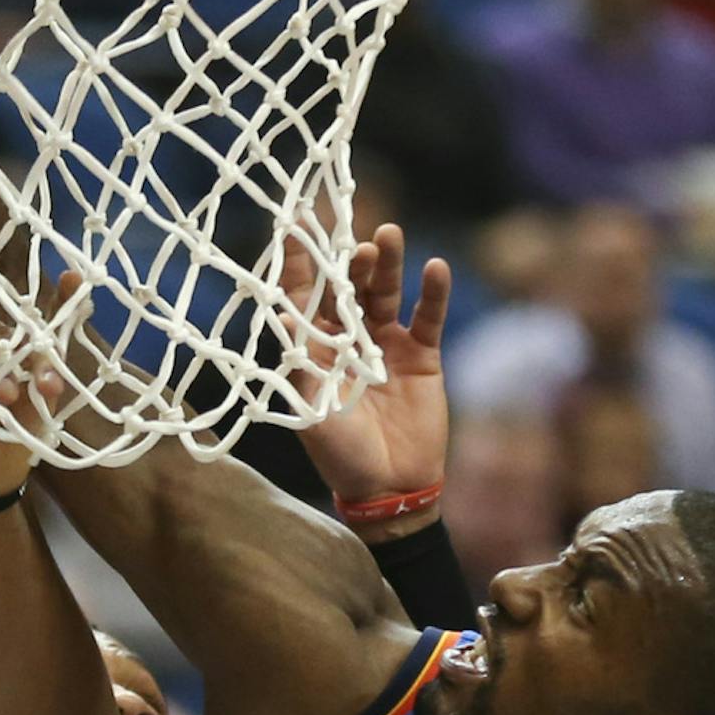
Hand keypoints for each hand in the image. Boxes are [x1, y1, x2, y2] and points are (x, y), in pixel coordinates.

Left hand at [291, 224, 451, 522]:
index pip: (304, 298)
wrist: (390, 488)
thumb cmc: (342, 456)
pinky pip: (428, 316)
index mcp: (316, 351)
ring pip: (385, 293)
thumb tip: (280, 315)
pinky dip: (433, 292)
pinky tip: (435, 266)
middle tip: (352, 237)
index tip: (294, 226)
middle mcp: (350, 340)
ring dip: (387, 264)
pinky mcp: (422, 354)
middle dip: (349, 261)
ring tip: (387, 236)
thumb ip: (301, 366)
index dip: (299, 264)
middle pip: (347, 288)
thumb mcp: (312, 413)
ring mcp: (387, 343)